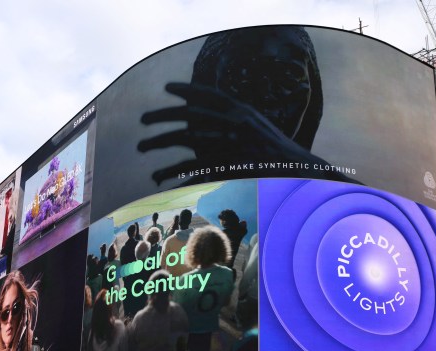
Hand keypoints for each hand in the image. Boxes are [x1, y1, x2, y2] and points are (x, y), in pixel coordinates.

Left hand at [137, 82, 333, 183]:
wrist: (295, 174)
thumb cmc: (277, 153)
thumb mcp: (259, 126)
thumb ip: (238, 117)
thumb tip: (219, 113)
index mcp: (240, 111)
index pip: (208, 94)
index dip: (187, 90)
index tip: (168, 88)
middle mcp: (229, 124)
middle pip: (188, 115)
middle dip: (162, 115)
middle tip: (143, 119)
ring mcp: (223, 145)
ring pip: (181, 140)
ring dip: (157, 141)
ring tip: (140, 146)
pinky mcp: (218, 168)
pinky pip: (188, 168)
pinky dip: (171, 172)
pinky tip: (157, 177)